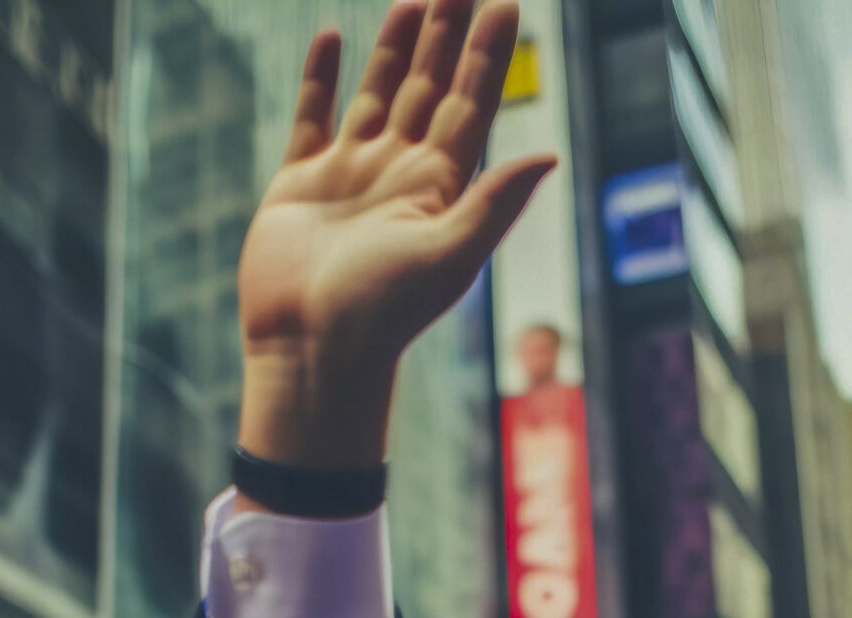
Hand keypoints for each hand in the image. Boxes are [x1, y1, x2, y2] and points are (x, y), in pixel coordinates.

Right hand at [236, 0, 553, 469]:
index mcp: (439, 186)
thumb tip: (550, 155)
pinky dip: (322, 78)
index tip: (506, 3)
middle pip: (429, 87)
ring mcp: (350, 175)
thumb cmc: (383, 314)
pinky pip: (314, 117)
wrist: (311, 350)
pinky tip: (334, 36)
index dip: (489, 54)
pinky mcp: (300, 184)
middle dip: (446, 36)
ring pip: (378, 94)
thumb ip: (495, 202)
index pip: (471, 103)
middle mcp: (399, 173)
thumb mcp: (450, 256)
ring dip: (395, 47)